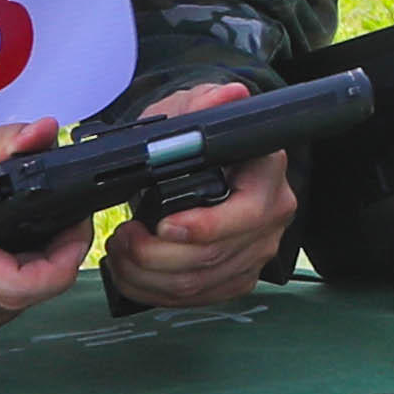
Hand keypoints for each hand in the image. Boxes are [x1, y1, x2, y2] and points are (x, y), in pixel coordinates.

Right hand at [0, 123, 87, 348]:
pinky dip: (8, 290)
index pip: (22, 284)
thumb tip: (44, 134)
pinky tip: (0, 261)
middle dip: (54, 258)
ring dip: (33, 275)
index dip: (64, 258)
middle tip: (58, 223)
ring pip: (16, 309)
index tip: (74, 228)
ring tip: (27, 238)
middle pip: (27, 295)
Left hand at [101, 79, 299, 311]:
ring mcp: (257, 250)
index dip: (201, 227)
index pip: (246, 214)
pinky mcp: (237, 276)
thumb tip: (228, 96)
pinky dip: (156, 291)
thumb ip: (203, 104)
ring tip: (121, 252)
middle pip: (214, 256)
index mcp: (267, 173)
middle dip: (155, 255)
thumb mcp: (189, 111)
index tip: (160, 224)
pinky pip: (196, 298)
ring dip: (147, 275)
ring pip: (199, 283)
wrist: (198, 161)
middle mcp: (272, 216)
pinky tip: (134, 273)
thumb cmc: (193, 136)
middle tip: (123, 237)